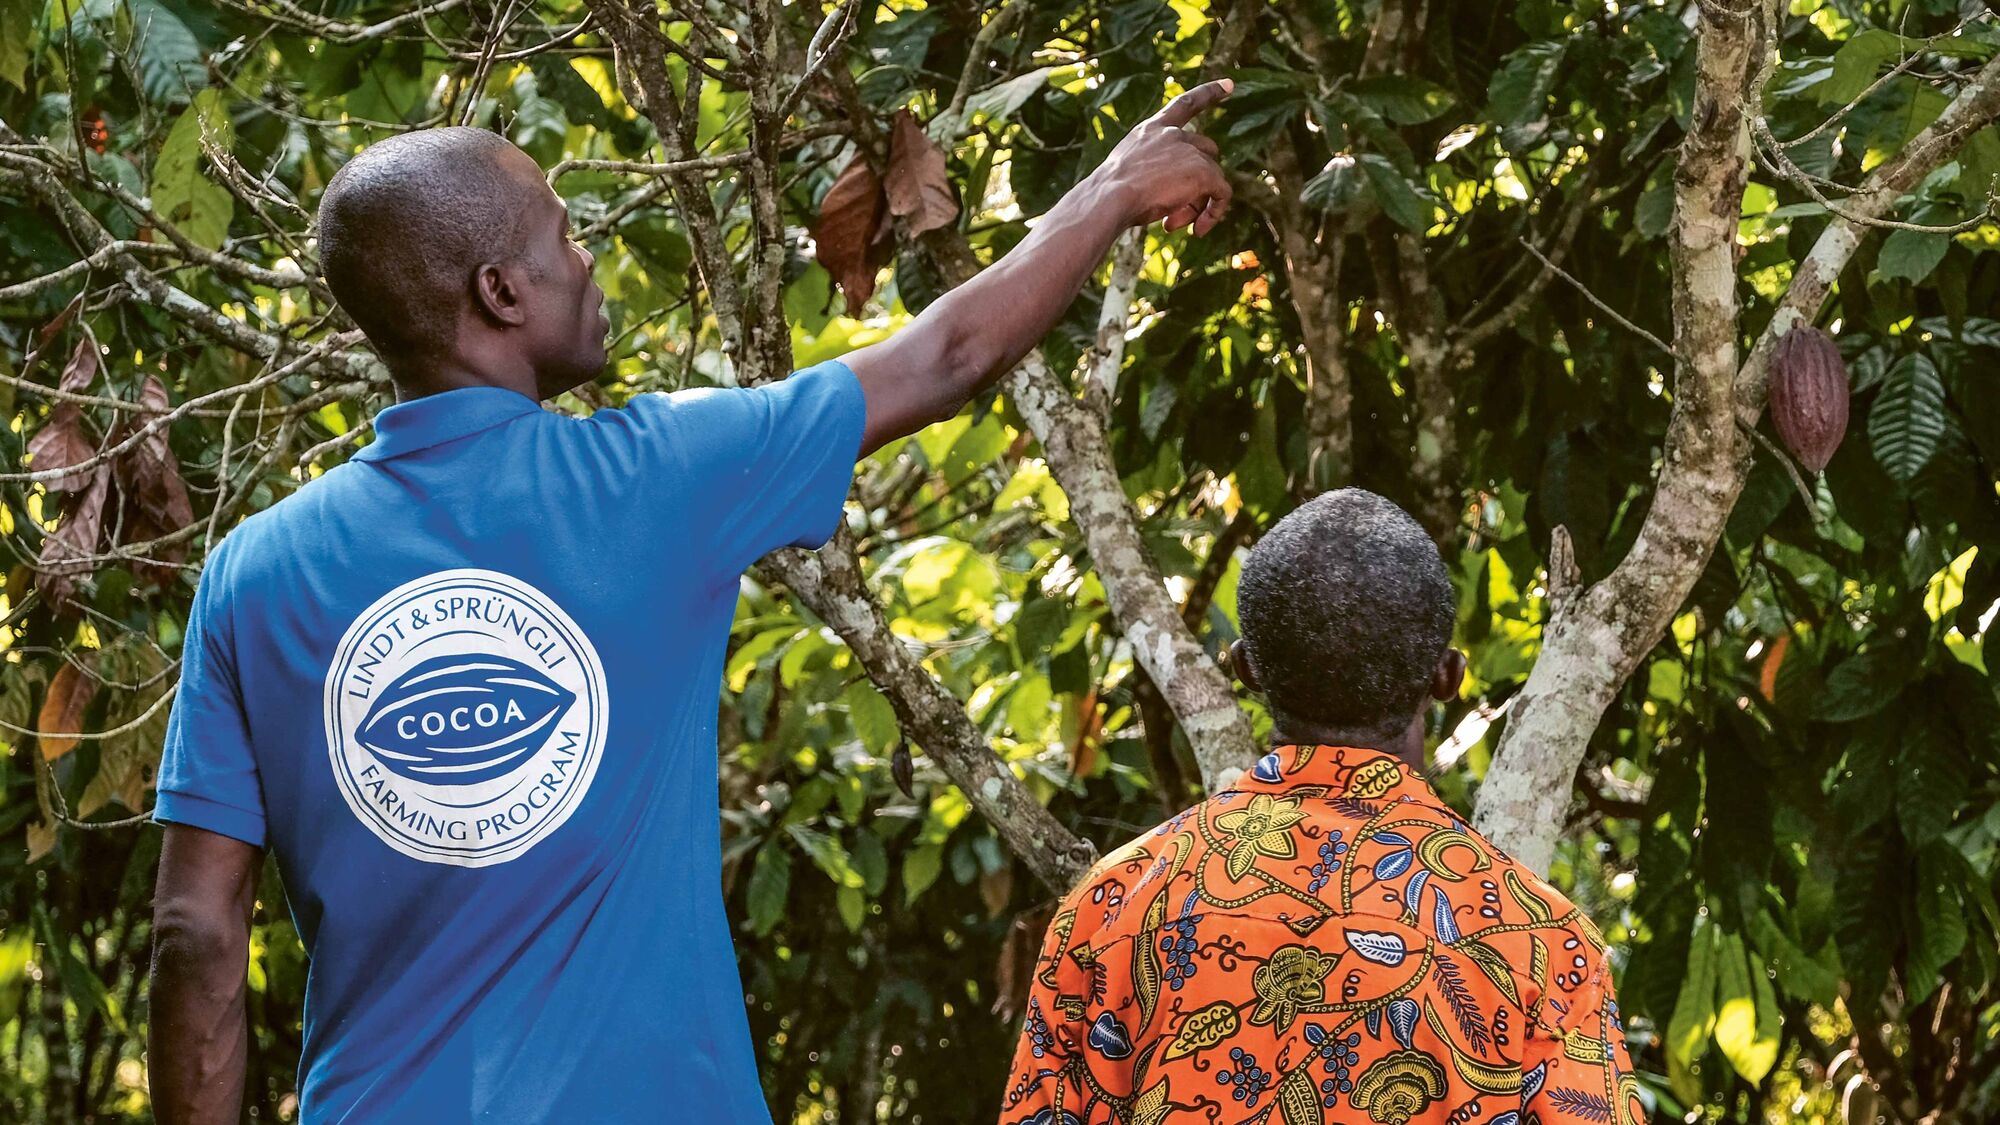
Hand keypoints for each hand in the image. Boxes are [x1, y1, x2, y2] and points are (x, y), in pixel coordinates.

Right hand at [1091, 78, 1234, 235]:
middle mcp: (1173, 134)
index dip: (1210, 93)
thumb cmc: (1108, 194)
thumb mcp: (1127, 173)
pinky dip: (1214, 213)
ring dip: (1197, 205)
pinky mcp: (1203, 173)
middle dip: (1197, 182)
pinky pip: (1222, 194)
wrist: (1109, 198)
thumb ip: (1152, 174)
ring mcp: (1190, 151)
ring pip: (1212, 178)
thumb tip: (1175, 200)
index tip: (1231, 84)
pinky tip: (1197, 230)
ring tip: (1174, 224)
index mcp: (1151, 129)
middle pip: (1206, 152)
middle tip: (1175, 213)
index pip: (1185, 104)